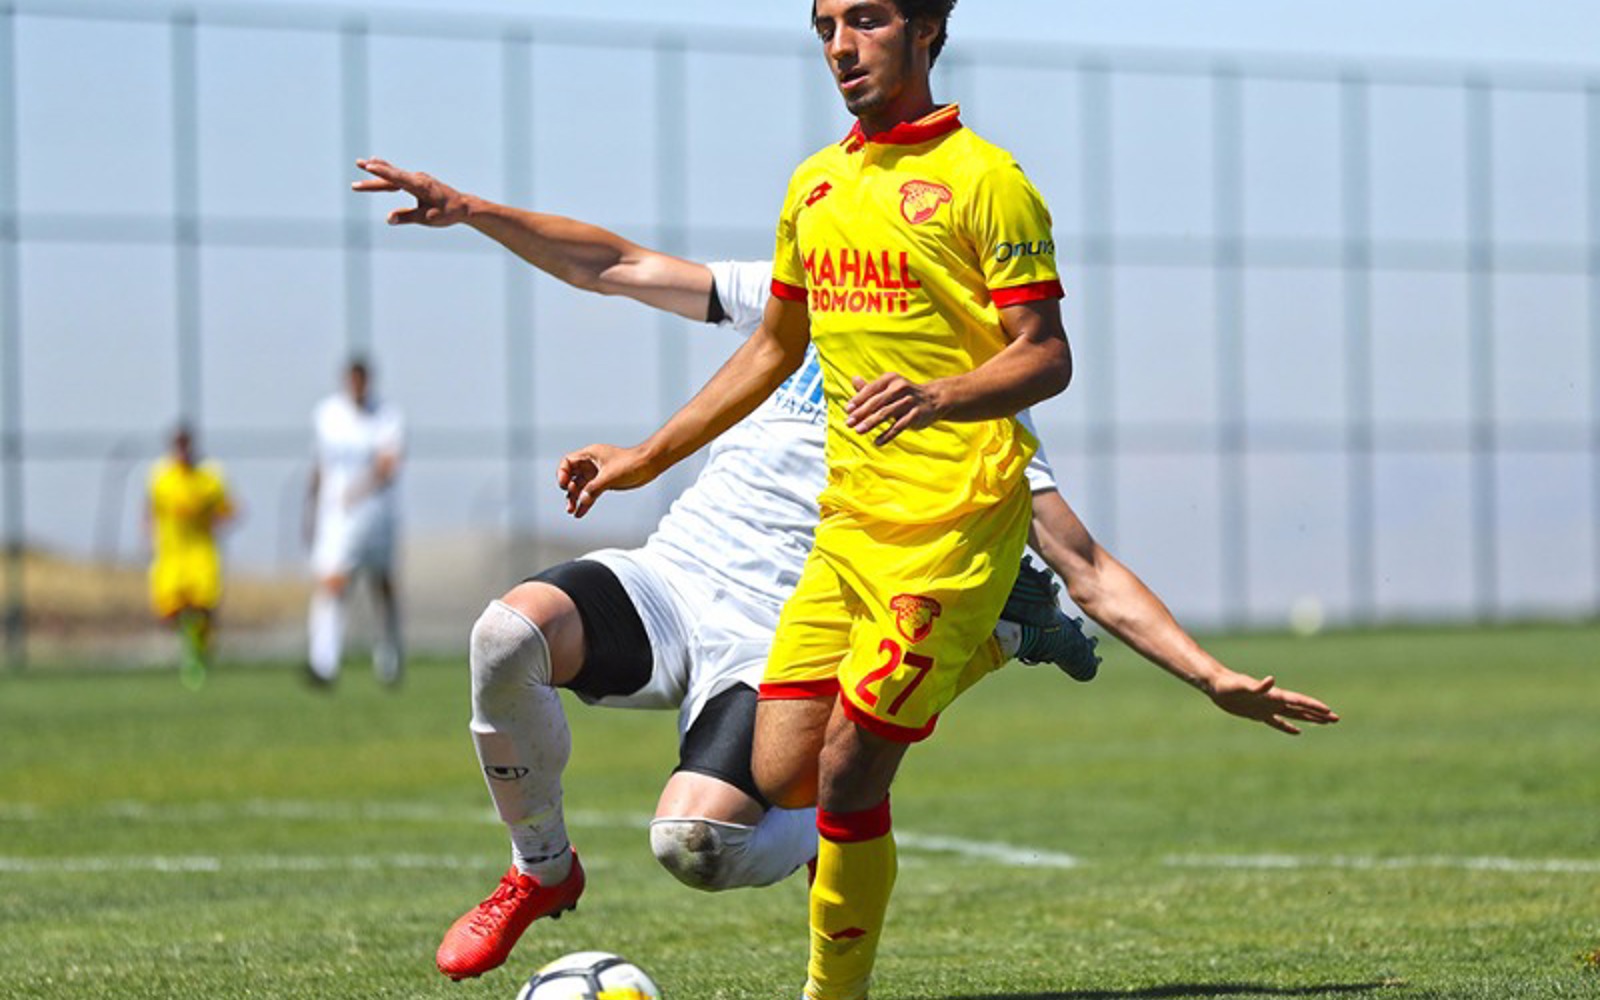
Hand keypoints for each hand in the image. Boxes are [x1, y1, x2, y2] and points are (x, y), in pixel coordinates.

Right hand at [352, 158, 471, 226]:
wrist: (463, 206)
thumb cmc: (447, 213)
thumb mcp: (427, 218)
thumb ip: (407, 217)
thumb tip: (389, 219)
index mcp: (420, 186)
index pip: (397, 178)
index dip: (381, 172)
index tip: (368, 166)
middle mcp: (418, 178)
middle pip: (392, 175)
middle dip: (374, 171)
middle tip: (357, 164)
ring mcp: (418, 178)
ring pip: (394, 174)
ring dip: (378, 169)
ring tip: (362, 163)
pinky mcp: (418, 180)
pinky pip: (399, 175)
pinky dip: (388, 170)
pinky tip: (379, 164)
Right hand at [557, 443, 660, 517]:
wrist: (649, 465)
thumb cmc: (631, 463)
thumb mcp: (610, 476)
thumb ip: (594, 488)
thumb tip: (582, 500)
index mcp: (590, 455)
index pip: (568, 462)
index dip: (562, 473)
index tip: (564, 485)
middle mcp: (591, 464)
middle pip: (572, 477)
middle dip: (569, 491)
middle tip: (569, 504)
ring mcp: (598, 474)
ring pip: (581, 487)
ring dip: (575, 498)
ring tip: (572, 511)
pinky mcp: (605, 483)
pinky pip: (591, 493)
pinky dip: (585, 502)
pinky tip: (580, 513)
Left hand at [846, 373, 940, 444]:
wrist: (934, 399)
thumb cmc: (904, 394)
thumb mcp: (889, 388)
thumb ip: (870, 387)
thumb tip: (853, 379)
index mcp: (890, 379)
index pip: (871, 389)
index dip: (858, 400)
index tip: (847, 411)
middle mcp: (900, 388)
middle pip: (877, 402)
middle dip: (861, 413)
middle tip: (848, 423)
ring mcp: (909, 401)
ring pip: (886, 413)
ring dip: (871, 423)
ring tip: (858, 431)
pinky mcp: (916, 414)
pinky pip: (899, 426)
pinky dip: (887, 435)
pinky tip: (877, 442)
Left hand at [1207, 672, 1339, 735]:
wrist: (1217, 686)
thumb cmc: (1229, 684)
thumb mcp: (1243, 686)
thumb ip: (1258, 686)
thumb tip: (1271, 680)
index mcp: (1274, 695)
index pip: (1298, 701)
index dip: (1313, 706)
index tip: (1329, 711)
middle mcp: (1274, 701)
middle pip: (1301, 708)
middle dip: (1318, 714)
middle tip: (1336, 719)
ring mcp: (1267, 708)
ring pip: (1293, 715)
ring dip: (1308, 718)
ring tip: (1324, 722)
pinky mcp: (1258, 714)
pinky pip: (1277, 723)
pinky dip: (1287, 727)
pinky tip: (1297, 732)